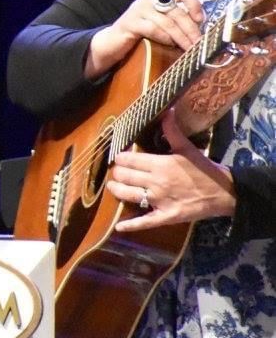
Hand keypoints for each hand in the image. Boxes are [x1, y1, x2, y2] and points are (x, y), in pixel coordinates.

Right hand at [85, 0, 203, 78]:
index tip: (201, 20)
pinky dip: (164, 38)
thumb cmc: (141, 33)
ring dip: (181, 38)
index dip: (194, 3)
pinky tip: (170, 44)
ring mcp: (138, 9)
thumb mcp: (161, 22)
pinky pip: (153, 29)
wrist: (112, 42)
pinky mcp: (130, 22)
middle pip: (178, 12)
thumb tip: (202, 32)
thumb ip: (177, 21)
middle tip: (199, 44)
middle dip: (191, 30)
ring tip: (189, 48)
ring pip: (168, 23)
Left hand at [107, 110, 235, 231]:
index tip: (119, 158)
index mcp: (160, 164)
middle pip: (123, 176)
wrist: (224, 192)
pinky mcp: (166, 216)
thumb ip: (172, 130)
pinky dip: (131, 225)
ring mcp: (159, 200)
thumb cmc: (204, 169)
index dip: (120, 158)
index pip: (127, 160)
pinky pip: (144, 222)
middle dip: (117, 174)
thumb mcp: (187, 148)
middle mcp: (156, 182)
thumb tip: (166, 111)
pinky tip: (119, 227)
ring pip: (127, 195)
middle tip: (117, 173)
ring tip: (114, 187)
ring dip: (117, 190)